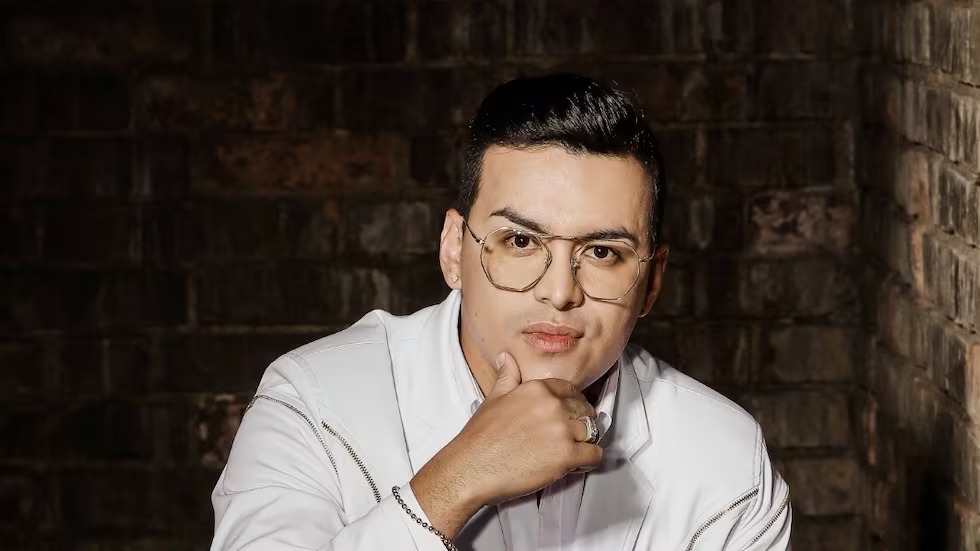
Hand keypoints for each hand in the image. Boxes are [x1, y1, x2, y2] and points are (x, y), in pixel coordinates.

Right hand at [410, 352, 602, 537]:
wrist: (471, 467)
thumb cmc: (480, 438)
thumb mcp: (493, 398)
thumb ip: (507, 376)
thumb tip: (506, 358)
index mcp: (538, 389)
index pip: (571, 391)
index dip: (572, 404)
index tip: (568, 415)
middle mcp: (553, 405)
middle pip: (585, 410)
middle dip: (580, 423)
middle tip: (569, 435)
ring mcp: (562, 430)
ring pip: (593, 431)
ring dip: (585, 442)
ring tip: (572, 451)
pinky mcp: (566, 456)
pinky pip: (594, 455)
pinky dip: (589, 461)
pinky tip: (576, 464)